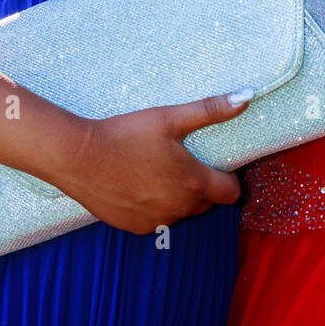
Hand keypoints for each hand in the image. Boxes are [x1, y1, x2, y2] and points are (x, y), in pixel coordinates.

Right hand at [55, 90, 252, 233]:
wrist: (79, 158)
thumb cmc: (126, 134)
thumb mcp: (170, 118)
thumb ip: (210, 110)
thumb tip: (245, 97)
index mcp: (194, 183)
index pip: (231, 193)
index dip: (228, 177)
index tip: (216, 162)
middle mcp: (180, 209)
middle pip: (206, 202)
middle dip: (201, 184)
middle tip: (182, 159)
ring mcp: (157, 222)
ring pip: (180, 211)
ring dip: (177, 195)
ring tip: (156, 168)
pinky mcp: (135, 227)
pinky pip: (156, 219)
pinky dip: (153, 204)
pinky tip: (137, 183)